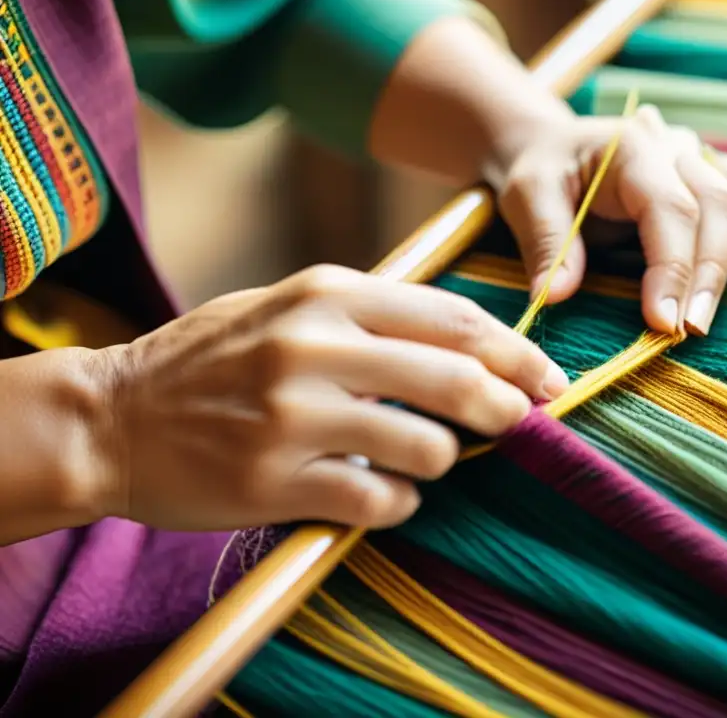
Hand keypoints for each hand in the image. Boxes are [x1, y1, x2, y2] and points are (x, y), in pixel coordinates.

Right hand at [90, 266, 567, 531]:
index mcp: (325, 292)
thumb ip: (370, 314)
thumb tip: (468, 341)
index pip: (452, 317)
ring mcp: (293, 415)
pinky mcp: (275, 481)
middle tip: (524, 422)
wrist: (112, 416)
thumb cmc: (211, 359)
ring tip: (422, 460)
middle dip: (508, 406)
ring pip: (426, 448)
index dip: (515, 350)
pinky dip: (399, 503)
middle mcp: (313, 346)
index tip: (545, 376)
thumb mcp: (286, 304)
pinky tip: (383, 495)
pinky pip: (380, 502)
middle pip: (455, 378)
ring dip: (443, 460)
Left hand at [493, 106, 726, 335]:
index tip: (661, 321)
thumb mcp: (526, 196)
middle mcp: (671, 146)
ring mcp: (694, 156)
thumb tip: (557, 295)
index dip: (671, 266)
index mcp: (631, 146)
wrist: (550, 149)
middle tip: (684, 331)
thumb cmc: (541, 171)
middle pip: (711, 206)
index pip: (667, 206)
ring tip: (706, 318)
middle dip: (702, 275)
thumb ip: (546, 241)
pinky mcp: (704, 174)